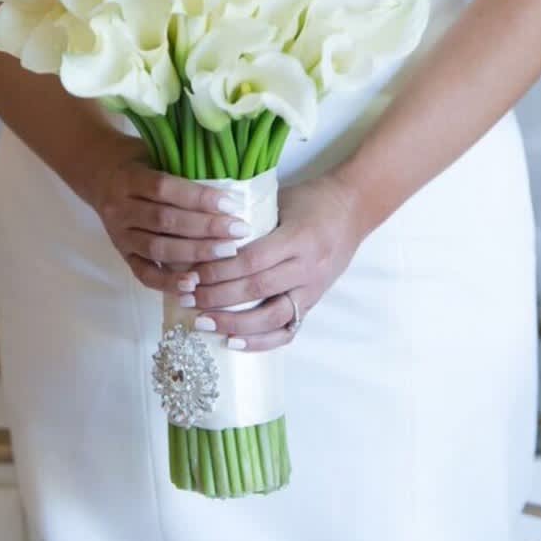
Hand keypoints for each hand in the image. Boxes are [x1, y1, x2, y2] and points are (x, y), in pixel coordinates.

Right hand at [86, 132, 252, 291]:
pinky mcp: (122, 254)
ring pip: (157, 248)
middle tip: (239, 231)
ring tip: (226, 253)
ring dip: (194, 253)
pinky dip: (167, 282)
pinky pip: (143, 273)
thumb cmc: (139, 160)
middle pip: (165, 221)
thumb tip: (231, 182)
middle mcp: (120, 208)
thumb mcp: (155, 153)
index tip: (231, 204)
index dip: (198, 198)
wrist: (98, 173)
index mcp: (129, 178)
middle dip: (206, 228)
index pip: (165, 189)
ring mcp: (119, 234)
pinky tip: (192, 285)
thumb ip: (182, 168)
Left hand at [187, 173, 362, 350]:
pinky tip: (234, 341)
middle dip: (217, 297)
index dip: (219, 270)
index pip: (253, 260)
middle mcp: (308, 267)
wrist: (354, 210)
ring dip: (234, 324)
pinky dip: (261, 341)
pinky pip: (288, 329)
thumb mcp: (281, 200)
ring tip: (202, 323)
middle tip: (186, 297)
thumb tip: (204, 233)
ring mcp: (313, 288)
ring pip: (272, 317)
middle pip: (257, 289)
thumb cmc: (311, 199)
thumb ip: (250, 218)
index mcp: (299, 237)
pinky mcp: (314, 302)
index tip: (191, 272)